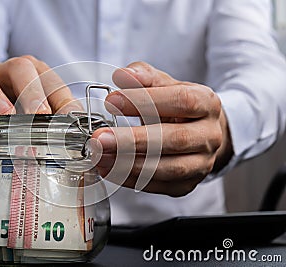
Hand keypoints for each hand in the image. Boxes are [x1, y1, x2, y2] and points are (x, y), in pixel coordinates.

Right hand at [0, 55, 80, 151]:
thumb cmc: (16, 111)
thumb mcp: (39, 112)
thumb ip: (60, 116)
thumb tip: (81, 128)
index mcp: (30, 73)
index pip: (48, 77)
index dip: (58, 96)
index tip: (66, 119)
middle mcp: (5, 72)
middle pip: (19, 68)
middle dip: (30, 90)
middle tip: (39, 115)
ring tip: (2, 117)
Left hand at [92, 62, 232, 196]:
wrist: (199, 134)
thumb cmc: (178, 107)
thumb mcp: (165, 84)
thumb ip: (144, 76)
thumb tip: (122, 75)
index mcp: (207, 103)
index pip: (181, 101)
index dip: (146, 101)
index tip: (111, 101)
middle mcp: (210, 136)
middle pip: (175, 140)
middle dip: (133, 140)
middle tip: (100, 138)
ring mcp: (201, 164)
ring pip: (168, 168)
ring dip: (129, 164)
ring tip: (100, 156)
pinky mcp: (186, 185)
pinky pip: (158, 185)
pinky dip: (130, 179)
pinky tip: (109, 169)